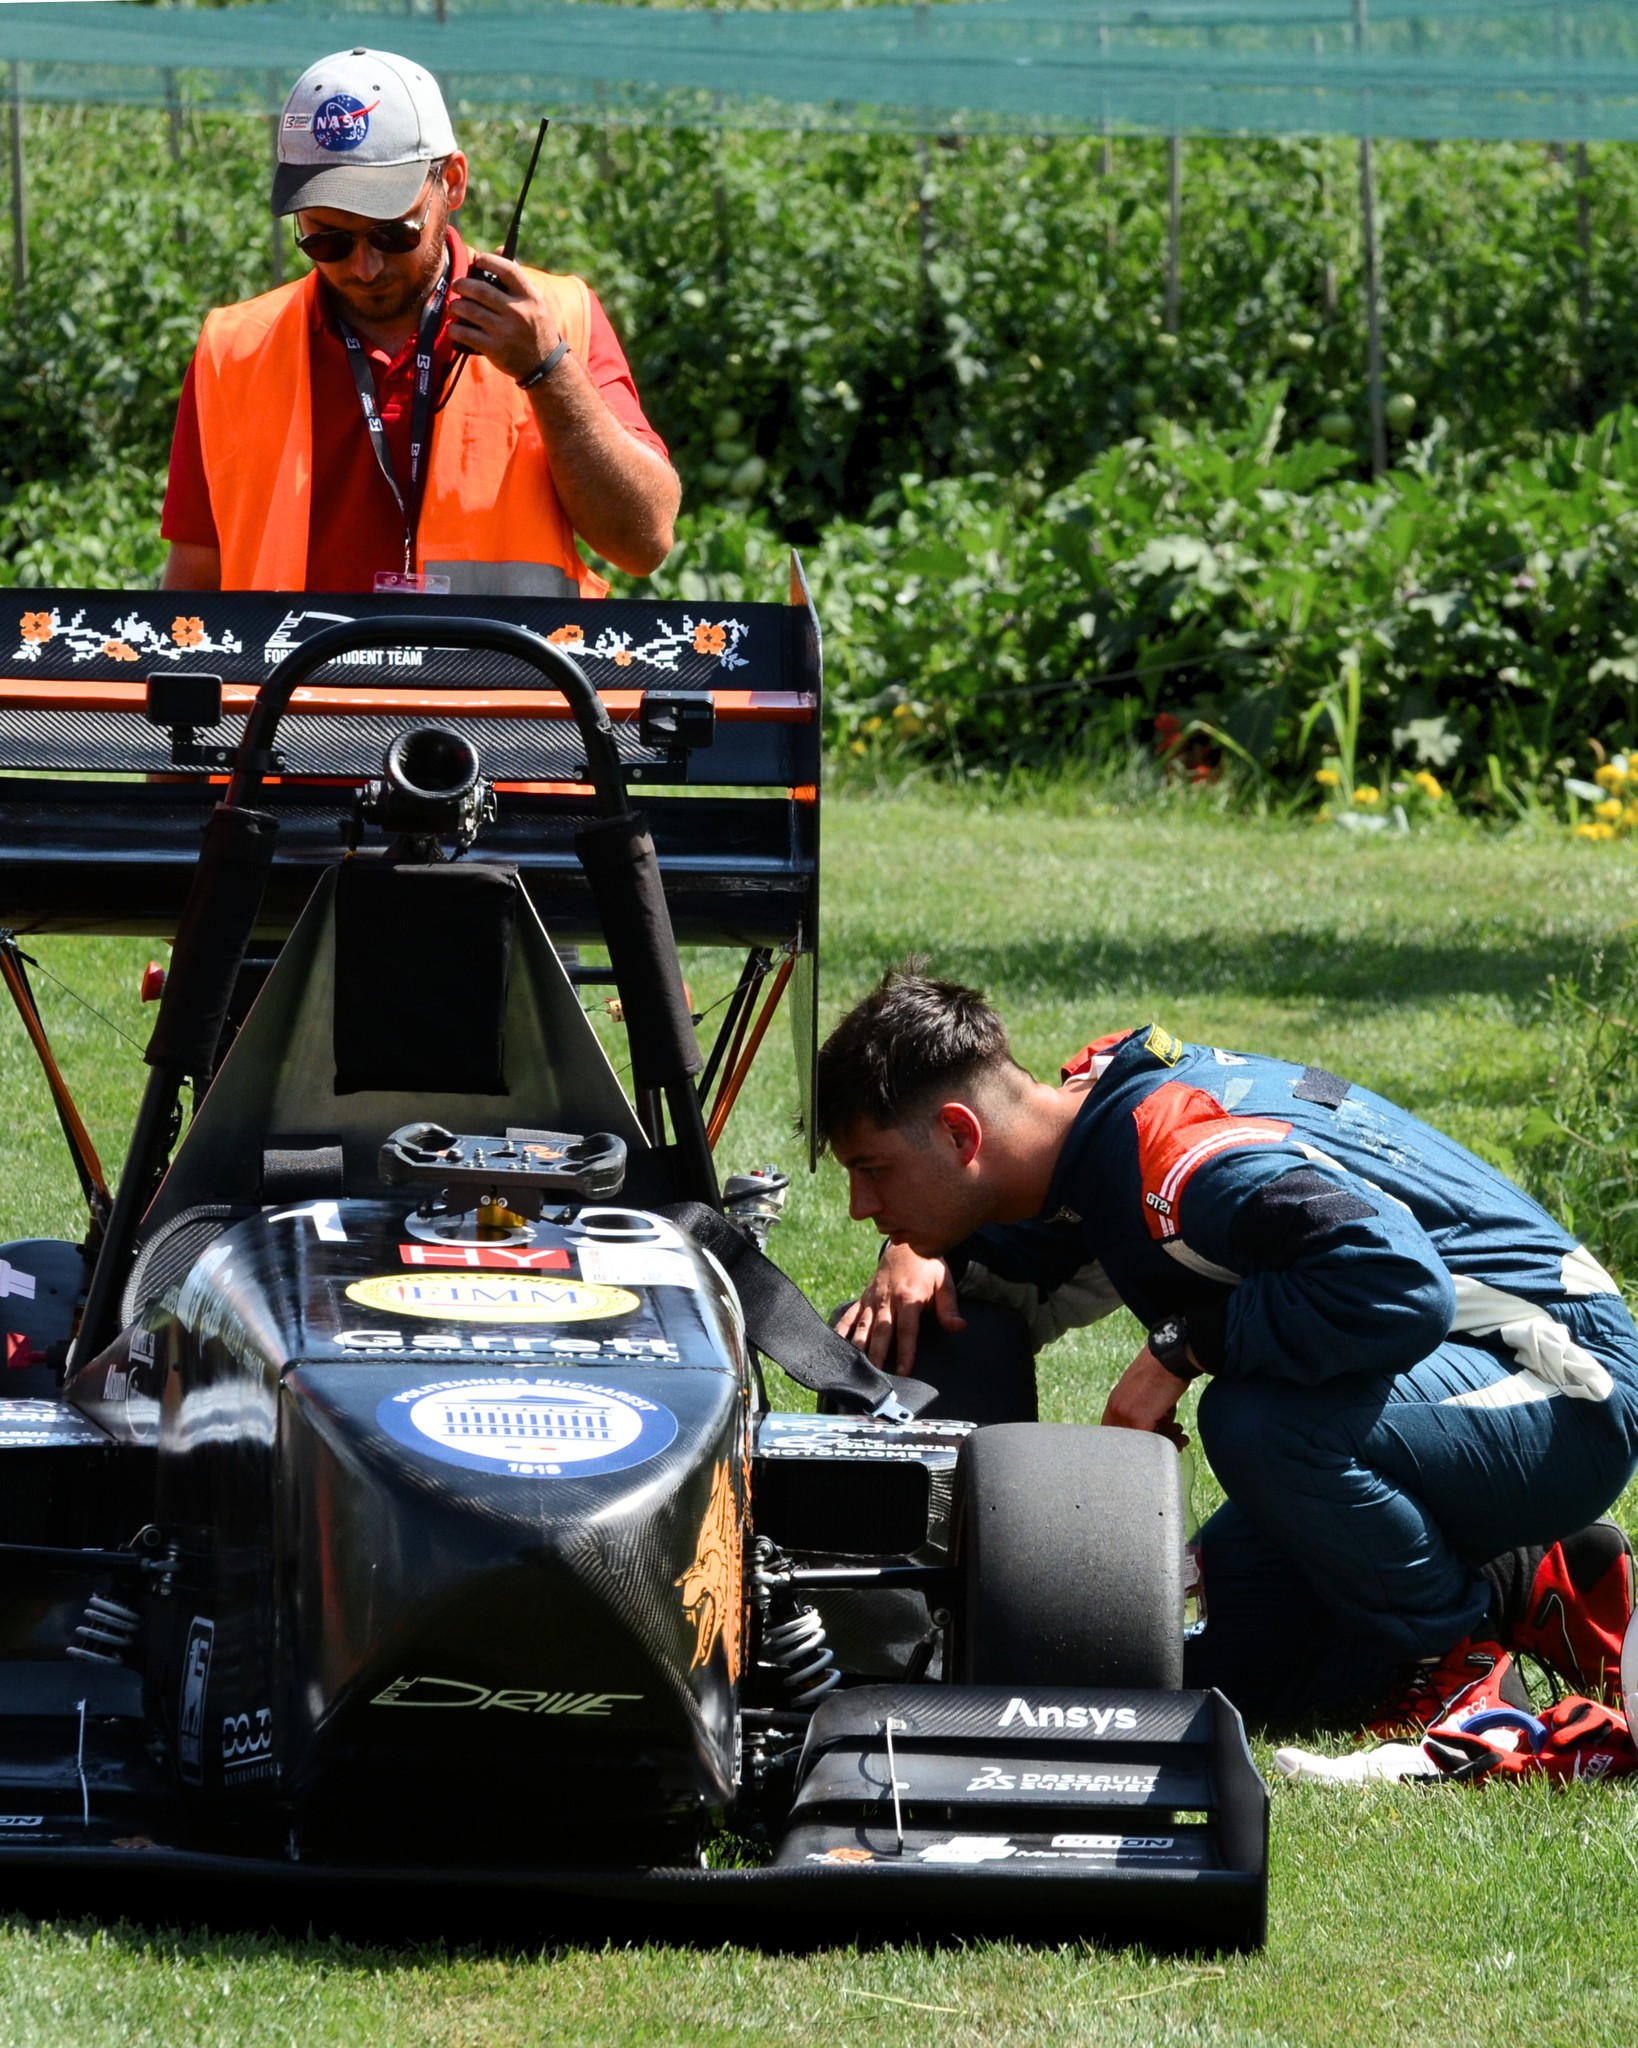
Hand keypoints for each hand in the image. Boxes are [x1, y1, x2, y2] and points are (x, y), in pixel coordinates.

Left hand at [449, 253, 562, 382]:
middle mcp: (518, 312)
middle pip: (481, 290)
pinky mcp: (495, 349)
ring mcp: (505, 331)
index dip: (488, 260)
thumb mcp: (535, 302)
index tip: (478, 259)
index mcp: (530, 297)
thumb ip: (516, 277)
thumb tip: (498, 249)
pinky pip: (467, 334)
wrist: (545, 366)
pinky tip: (452, 327)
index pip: (507, 269)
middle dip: (462, 285)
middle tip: (456, 285)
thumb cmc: (536, 328)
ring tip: (453, 307)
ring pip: (470, 311)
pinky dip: (455, 329)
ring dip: (455, 306)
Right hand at [834, 1243, 965, 1375]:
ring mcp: (872, 1300)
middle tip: (874, 1378)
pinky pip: (849, 1316)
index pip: (907, 1331)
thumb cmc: (928, 1267)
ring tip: (853, 1369)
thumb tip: (960, 1327)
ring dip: (858, 1348)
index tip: (902, 1372)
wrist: (905, 1247)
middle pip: (881, 1332)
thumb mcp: (944, 1283)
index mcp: (909, 1298)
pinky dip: (840, 1331)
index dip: (904, 1352)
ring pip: (863, 1327)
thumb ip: (949, 1308)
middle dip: (877, 1356)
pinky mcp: (862, 1299)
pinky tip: (834, 1347)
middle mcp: (887, 1300)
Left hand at [1101, 1345, 1192, 1449]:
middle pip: (1128, 1443)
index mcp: (1115, 1403)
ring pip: (1142, 1443)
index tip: (1152, 1442)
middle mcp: (1115, 1409)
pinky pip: (1153, 1441)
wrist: (1170, 1358)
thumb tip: (1158, 1433)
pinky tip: (1180, 1434)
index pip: (1114, 1434)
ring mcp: (1124, 1415)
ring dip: (1165, 1442)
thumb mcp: (1145, 1394)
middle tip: (1171, 1440)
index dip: (1132, 1443)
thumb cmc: (1164, 1374)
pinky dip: (1169, 1441)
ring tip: (1179, 1436)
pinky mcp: (1138, 1419)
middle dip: (1151, 1445)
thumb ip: (1143, 1414)